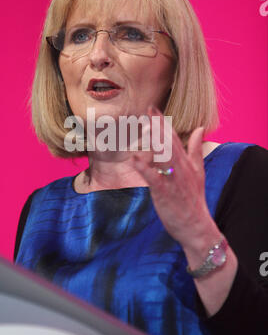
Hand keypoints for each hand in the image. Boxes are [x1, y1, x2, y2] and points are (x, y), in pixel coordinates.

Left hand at [131, 105, 216, 249]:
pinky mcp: (165, 193)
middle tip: (146, 110)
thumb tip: (200, 128)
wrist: (196, 226)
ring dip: (155, 141)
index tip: (152, 108)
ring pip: (165, 156)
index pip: (173, 137)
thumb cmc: (194, 198)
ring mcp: (174, 180)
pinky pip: (154, 178)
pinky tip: (135, 158)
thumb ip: (196, 149)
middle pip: (169, 143)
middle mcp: (181, 168)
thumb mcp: (199, 171)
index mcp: (186, 162)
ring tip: (145, 126)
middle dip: (158, 126)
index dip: (163, 122)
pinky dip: (145, 168)